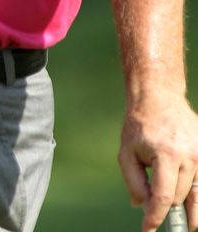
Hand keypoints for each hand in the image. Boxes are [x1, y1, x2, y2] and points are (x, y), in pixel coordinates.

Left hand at [118, 91, 197, 231]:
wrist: (160, 100)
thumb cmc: (140, 127)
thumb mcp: (127, 152)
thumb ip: (134, 181)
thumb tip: (142, 207)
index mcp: (166, 155)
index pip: (163, 197)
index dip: (156, 217)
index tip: (148, 230)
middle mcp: (190, 157)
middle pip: (179, 197)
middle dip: (168, 209)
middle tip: (158, 221)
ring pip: (194, 194)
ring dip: (187, 208)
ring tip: (187, 226)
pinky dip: (197, 197)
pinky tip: (193, 210)